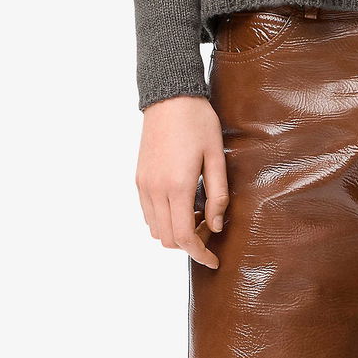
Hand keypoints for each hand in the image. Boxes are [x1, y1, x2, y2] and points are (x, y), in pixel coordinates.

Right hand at [135, 95, 228, 268]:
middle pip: (168, 239)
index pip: (185, 237)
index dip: (200, 254)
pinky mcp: (139, 179)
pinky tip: (182, 206)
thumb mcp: (216, 155)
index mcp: (178, 185)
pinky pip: (148, 214)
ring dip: (176, 233)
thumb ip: (218, 193)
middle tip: (211, 232)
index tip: (214, 260)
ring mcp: (144, 185)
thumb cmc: (198, 122)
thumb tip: (217, 226)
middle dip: (190, 245)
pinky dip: (164, 220)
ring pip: (156, 230)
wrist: (170, 97)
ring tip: (198, 216)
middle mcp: (156, 190)